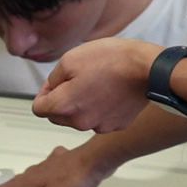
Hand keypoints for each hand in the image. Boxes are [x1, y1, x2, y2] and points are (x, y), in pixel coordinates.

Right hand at [0, 144, 115, 186]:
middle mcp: (37, 173)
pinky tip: (47, 167)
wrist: (94, 161)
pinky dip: (43, 170)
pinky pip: (47, 167)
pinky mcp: (62, 162)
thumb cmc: (72, 182)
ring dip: (21, 181)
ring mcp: (50, 166)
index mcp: (31, 183)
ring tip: (16, 185)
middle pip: (17, 182)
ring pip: (30, 174)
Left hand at [32, 38, 159, 133]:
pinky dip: (99, 109)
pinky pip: (99, 119)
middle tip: (76, 80)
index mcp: (64, 106)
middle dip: (60, 100)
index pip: (38, 108)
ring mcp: (100, 126)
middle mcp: (79, 122)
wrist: (148, 69)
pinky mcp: (117, 125)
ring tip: (95, 84)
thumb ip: (53, 79)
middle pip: (57, 116)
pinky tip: (109, 92)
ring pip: (78, 118)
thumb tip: (51, 90)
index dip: (43, 93)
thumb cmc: (110, 60)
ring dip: (80, 105)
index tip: (56, 82)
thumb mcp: (70, 59)